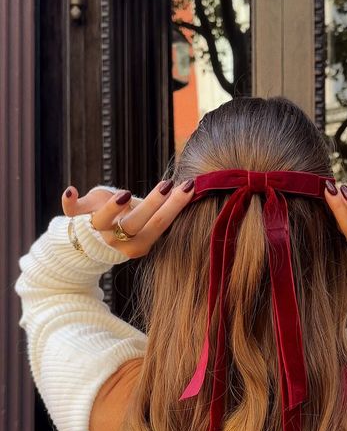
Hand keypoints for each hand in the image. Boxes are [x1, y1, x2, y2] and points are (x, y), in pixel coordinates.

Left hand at [61, 179, 194, 258]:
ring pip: (104, 220)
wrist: (91, 242)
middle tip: (169, 185)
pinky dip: (70, 201)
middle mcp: (116, 241)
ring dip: (113, 207)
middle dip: (153, 203)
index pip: (158, 225)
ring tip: (126, 194)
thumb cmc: (126, 225)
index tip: (188, 187)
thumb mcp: (145, 225)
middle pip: (135, 224)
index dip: (173, 207)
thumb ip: (161, 211)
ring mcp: (95, 230)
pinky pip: (71, 212)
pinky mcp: (76, 218)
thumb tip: (192, 189)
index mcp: (137, 245)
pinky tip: (71, 190)